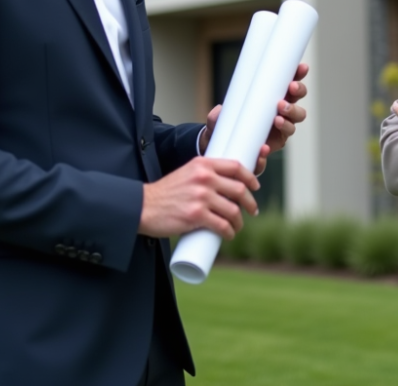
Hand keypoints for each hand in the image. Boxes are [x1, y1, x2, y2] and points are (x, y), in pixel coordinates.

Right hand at [139, 157, 259, 239]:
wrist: (143, 206)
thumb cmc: (166, 193)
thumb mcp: (186, 174)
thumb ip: (204, 176)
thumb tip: (227, 186)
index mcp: (202, 164)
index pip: (235, 166)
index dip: (250, 177)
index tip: (254, 187)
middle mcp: (204, 177)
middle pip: (239, 189)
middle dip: (250, 202)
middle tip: (252, 210)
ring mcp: (201, 196)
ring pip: (233, 210)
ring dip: (239, 221)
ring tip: (237, 226)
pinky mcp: (196, 215)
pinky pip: (222, 225)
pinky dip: (229, 232)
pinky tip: (228, 235)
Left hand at [199, 64, 308, 174]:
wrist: (223, 142)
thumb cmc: (228, 121)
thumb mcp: (221, 113)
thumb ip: (219, 112)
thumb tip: (220, 110)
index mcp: (275, 97)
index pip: (291, 84)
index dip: (299, 75)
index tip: (302, 68)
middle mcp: (282, 113)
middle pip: (299, 101)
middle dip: (298, 94)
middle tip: (289, 91)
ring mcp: (280, 130)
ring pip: (294, 123)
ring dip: (289, 118)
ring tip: (276, 118)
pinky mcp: (273, 146)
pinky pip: (277, 146)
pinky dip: (269, 148)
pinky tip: (263, 146)